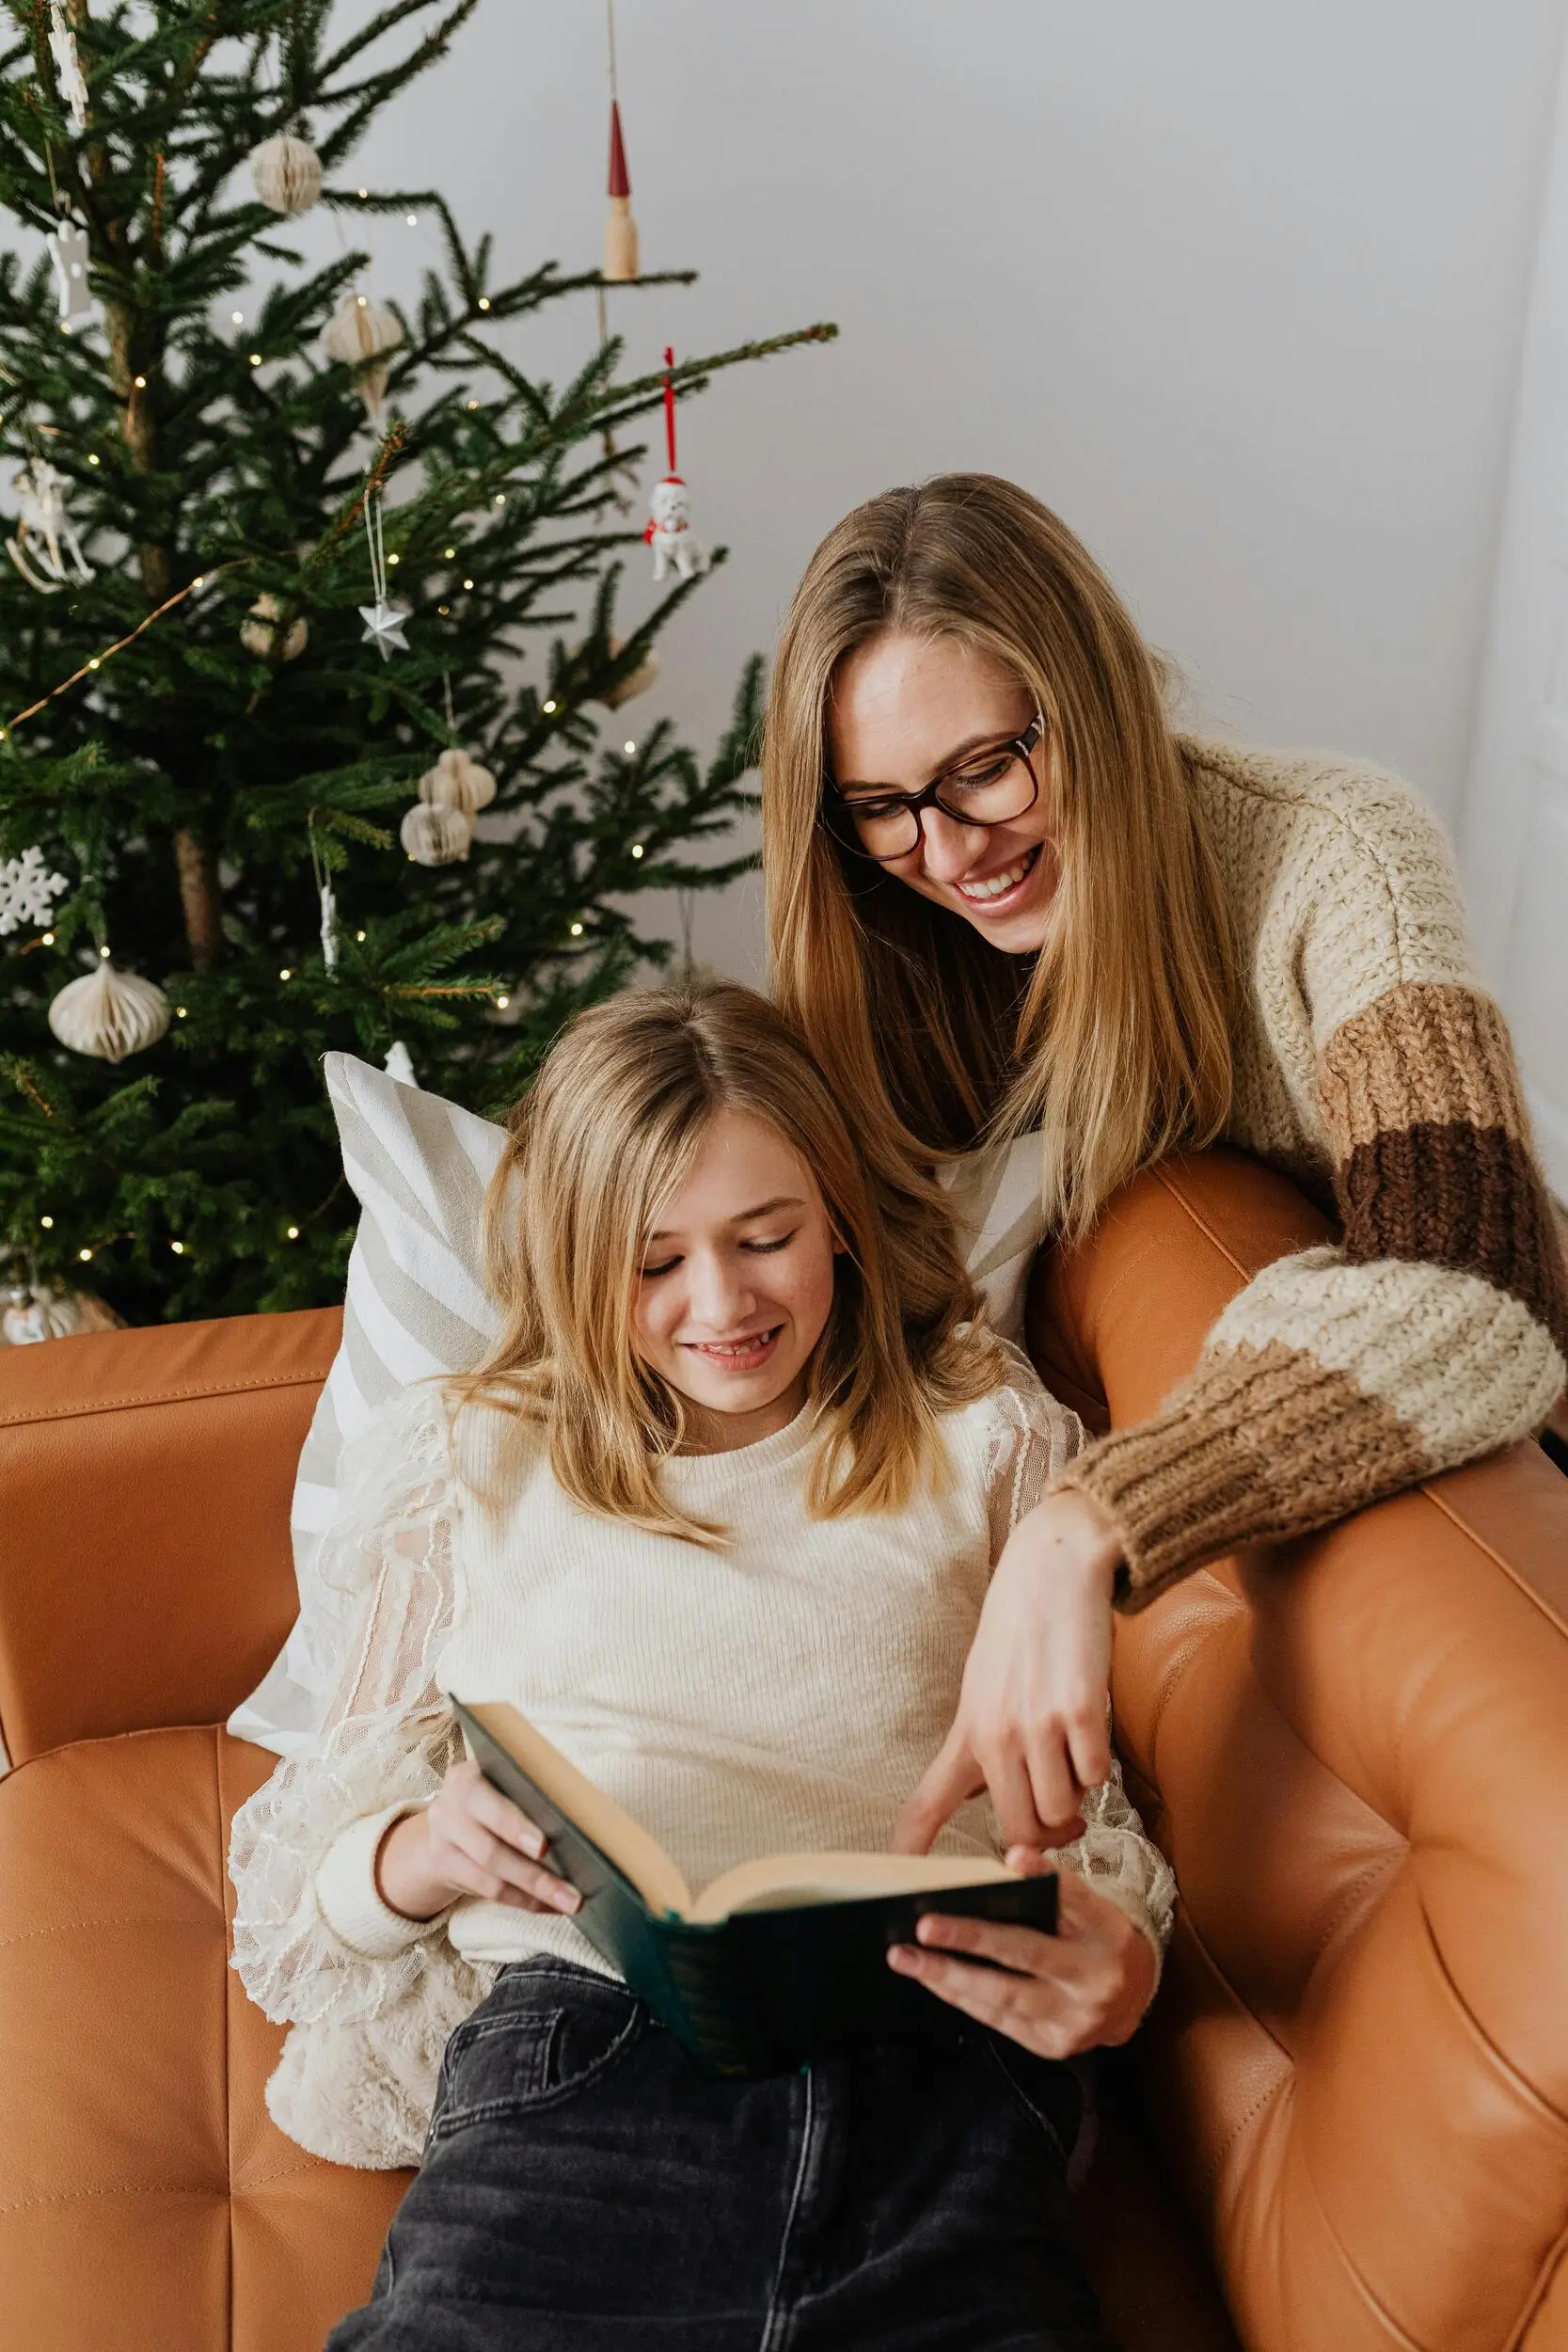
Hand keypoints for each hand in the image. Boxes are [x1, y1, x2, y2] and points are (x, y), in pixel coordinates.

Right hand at [375, 1758, 581, 1922]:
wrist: (444, 1821)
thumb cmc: (492, 1795)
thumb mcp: (500, 1782)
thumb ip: (530, 1790)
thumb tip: (584, 1814)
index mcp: (466, 1778)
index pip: (485, 1800)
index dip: (513, 1825)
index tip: (544, 1847)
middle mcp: (449, 1809)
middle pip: (490, 1849)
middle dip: (532, 1874)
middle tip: (571, 1892)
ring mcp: (442, 1843)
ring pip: (491, 1878)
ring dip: (535, 1893)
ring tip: (570, 1903)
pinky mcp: (445, 1871)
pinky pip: (489, 1892)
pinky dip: (525, 1901)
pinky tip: (551, 1905)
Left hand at [886, 1862, 1156, 2056]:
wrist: (1130, 2000)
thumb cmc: (1096, 1939)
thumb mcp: (1089, 1907)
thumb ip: (1054, 1887)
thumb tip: (1011, 1861)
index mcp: (1107, 1933)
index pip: (1073, 1899)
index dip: (1042, 1877)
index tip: (1010, 1858)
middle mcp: (1094, 1980)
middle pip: (1027, 1954)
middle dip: (970, 1939)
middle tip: (924, 1926)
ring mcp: (1073, 2020)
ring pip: (1003, 1997)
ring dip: (948, 1976)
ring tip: (905, 1958)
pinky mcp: (1052, 2046)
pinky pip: (998, 2021)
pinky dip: (960, 1997)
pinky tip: (931, 1978)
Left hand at [892, 1487, 1121, 1853]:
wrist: (1054, 1570)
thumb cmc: (1020, 1631)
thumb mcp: (984, 1687)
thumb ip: (989, 1744)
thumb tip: (1007, 1801)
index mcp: (966, 1731)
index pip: (928, 1802)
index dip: (911, 1849)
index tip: (897, 1879)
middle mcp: (995, 1735)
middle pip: (1019, 1832)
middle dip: (1045, 1835)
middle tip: (1062, 1818)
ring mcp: (1038, 1726)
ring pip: (1061, 1812)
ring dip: (1075, 1799)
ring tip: (1073, 1760)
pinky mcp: (1081, 1713)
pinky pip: (1096, 1778)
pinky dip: (1099, 1766)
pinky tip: (1090, 1732)